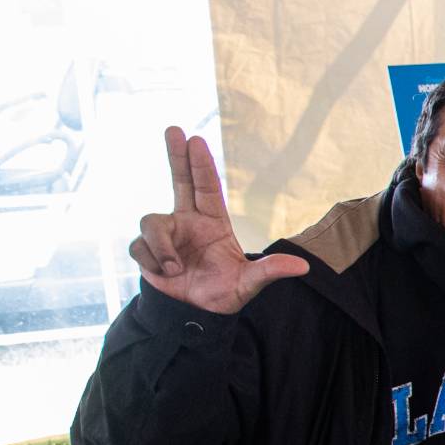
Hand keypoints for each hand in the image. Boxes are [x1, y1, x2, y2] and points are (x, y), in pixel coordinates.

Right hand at [129, 127, 308, 313]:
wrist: (194, 316)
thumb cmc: (223, 293)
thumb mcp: (250, 283)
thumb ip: (270, 272)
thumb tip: (303, 267)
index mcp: (213, 223)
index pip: (207, 187)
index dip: (200, 164)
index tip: (196, 139)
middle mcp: (188, 222)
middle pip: (179, 181)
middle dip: (175, 155)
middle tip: (173, 128)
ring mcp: (167, 235)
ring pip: (153, 222)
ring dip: (163, 247)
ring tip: (177, 268)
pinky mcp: (147, 250)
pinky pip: (140, 246)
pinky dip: (154, 261)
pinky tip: (166, 275)